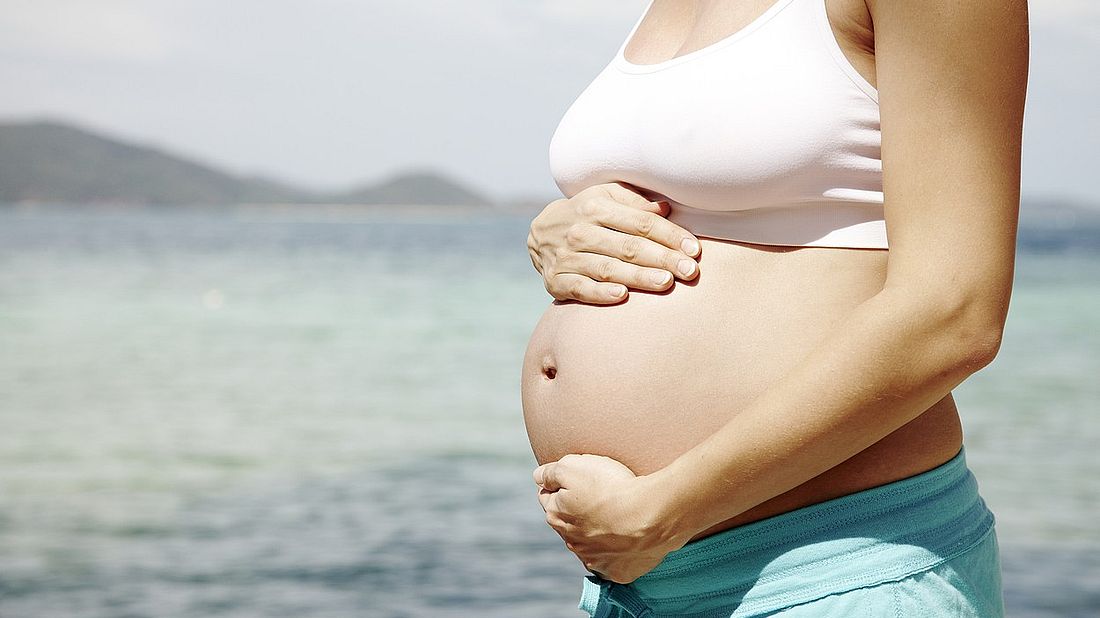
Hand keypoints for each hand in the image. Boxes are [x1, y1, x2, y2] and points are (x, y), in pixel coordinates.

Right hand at [526, 182, 701, 303]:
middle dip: (662, 259)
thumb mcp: (606, 196)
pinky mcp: (556, 280)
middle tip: (689, 270)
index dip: (669, 235)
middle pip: (628, 247)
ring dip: (638, 276)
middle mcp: (580, 231)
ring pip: (608, 269)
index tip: (694, 249)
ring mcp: (567, 257)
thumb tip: (665, 208)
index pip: (641, 222)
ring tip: (666, 282)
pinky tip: (622, 296)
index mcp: (596, 206)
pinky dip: (601, 293)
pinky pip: (581, 289)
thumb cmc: (586, 214)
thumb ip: (634, 201)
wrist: (540, 233)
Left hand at [533, 454, 687, 583]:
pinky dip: (618, 551)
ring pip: (590, 544)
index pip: (547, 497)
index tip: (577, 478)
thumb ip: (549, 472)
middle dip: (578, 510)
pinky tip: (628, 538)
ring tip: (618, 516)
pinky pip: (613, 561)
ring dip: (597, 532)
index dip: (561, 484)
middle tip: (600, 495)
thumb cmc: (611, 487)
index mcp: (556, 516)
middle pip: (569, 522)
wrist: (651, 514)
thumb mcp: (572, 466)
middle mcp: (571, 542)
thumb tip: (538, 477)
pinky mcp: (617, 572)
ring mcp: (594, 560)